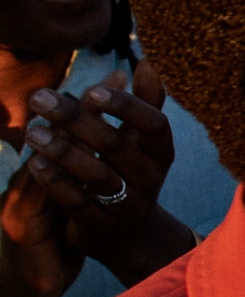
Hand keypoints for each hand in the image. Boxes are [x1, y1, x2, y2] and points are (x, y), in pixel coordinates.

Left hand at [10, 76, 190, 287]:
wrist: (128, 235)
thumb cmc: (130, 173)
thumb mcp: (143, 141)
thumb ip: (146, 102)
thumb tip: (150, 61)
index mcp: (161, 152)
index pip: (154, 124)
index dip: (126, 106)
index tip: (93, 88)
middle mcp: (150, 178)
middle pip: (116, 145)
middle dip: (76, 119)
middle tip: (40, 98)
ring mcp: (128, 205)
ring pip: (96, 175)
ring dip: (62, 151)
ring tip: (32, 131)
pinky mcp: (101, 227)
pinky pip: (78, 203)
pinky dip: (56, 182)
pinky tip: (34, 164)